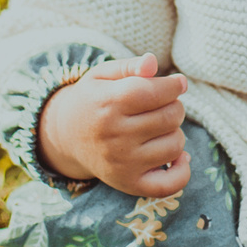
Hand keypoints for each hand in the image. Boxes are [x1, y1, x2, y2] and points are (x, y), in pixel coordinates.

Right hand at [36, 54, 190, 197]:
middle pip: (171, 116)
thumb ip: (130, 66)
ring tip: (159, 128)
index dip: (174, 85)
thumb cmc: (92, 100)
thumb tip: (153, 62)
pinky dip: (182, 170)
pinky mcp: (129, 184)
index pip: (157, 92)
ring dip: (175, 132)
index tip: (176, 83)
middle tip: (162, 106)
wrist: (64, 137)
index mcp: (109, 104)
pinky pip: (170, 184)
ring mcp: (122, 163)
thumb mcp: (103, 75)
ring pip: (175, 144)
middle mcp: (115, 136)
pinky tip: (178, 157)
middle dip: (174, 106)